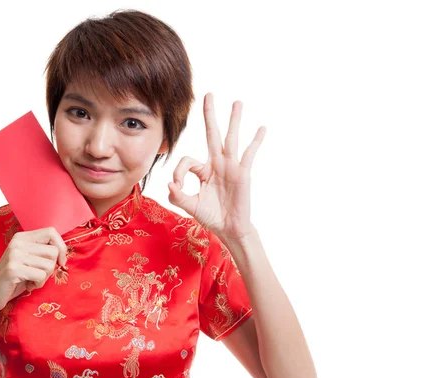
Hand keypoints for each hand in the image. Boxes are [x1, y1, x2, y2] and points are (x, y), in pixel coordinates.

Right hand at [0, 227, 67, 316]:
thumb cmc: (15, 279)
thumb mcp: (29, 260)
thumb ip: (42, 251)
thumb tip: (63, 251)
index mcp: (22, 237)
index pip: (51, 232)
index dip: (61, 247)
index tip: (59, 261)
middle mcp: (18, 243)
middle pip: (53, 251)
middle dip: (51, 267)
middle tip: (38, 274)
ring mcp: (15, 255)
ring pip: (49, 265)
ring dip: (44, 278)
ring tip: (31, 280)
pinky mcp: (14, 269)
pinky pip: (41, 276)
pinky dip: (38, 284)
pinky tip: (27, 285)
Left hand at [168, 93, 265, 240]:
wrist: (229, 229)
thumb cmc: (211, 216)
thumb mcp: (190, 206)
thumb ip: (178, 196)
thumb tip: (169, 185)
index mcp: (204, 170)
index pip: (187, 159)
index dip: (178, 171)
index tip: (176, 186)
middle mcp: (217, 164)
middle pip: (213, 134)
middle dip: (210, 115)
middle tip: (209, 94)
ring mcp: (231, 167)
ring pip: (231, 138)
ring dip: (234, 120)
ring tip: (237, 102)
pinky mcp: (242, 174)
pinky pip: (249, 155)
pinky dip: (255, 141)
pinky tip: (262, 128)